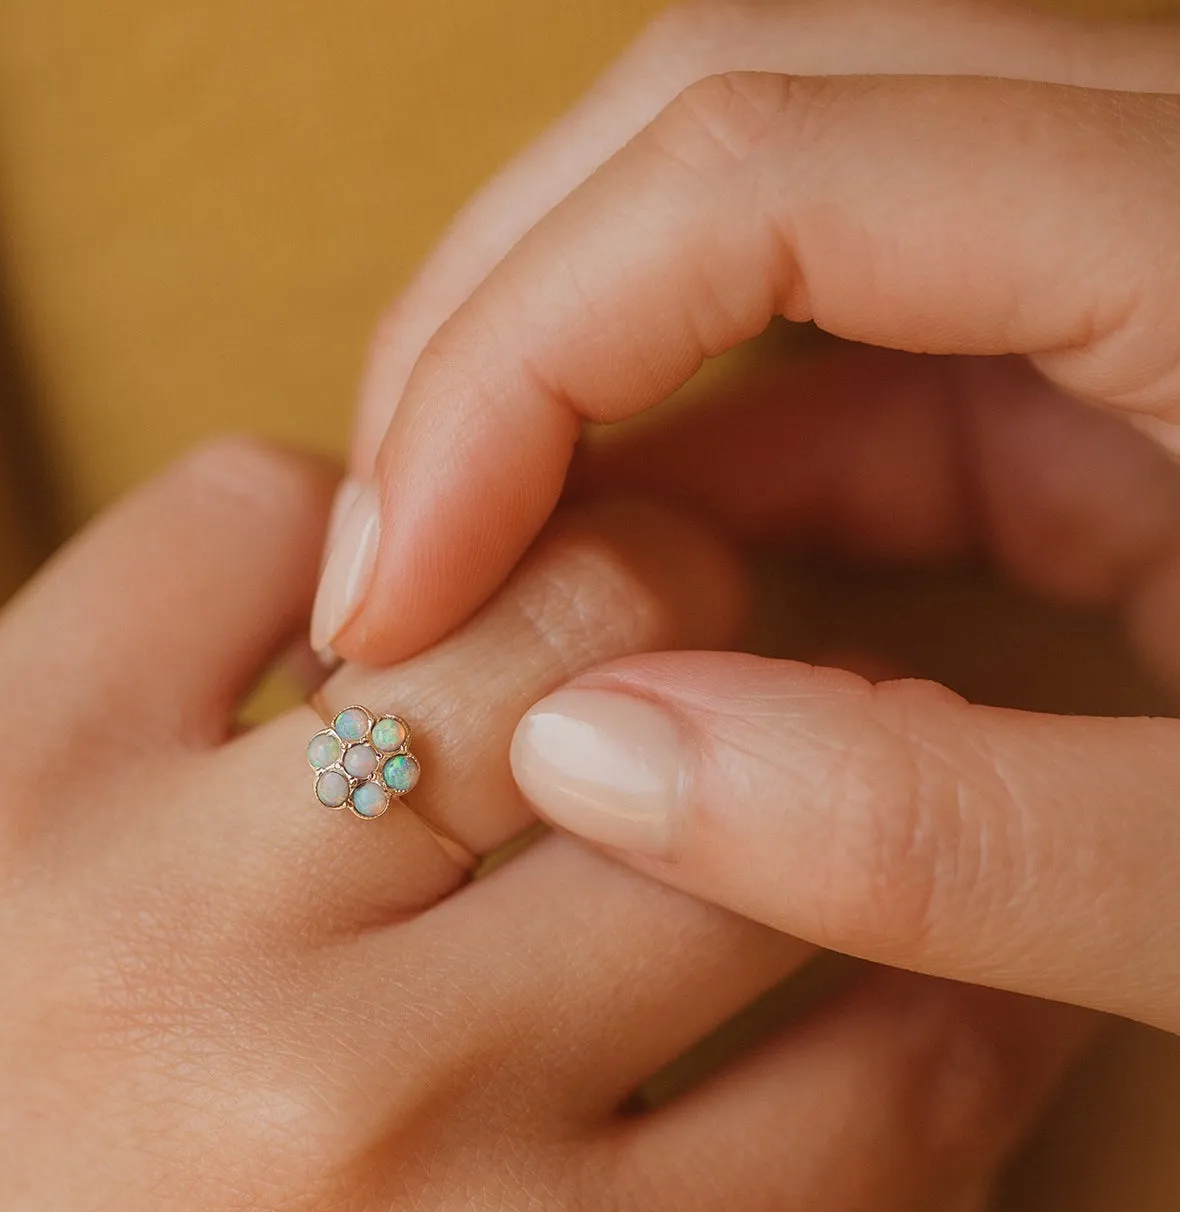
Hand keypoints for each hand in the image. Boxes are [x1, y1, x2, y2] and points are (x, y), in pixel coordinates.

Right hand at [321, 0, 1179, 1038]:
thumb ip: (941, 829)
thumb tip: (584, 760)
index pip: (767, 162)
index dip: (518, 349)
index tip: (398, 578)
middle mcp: (1174, 185)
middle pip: (737, 104)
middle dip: (508, 316)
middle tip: (390, 550)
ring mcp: (1145, 267)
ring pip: (772, 220)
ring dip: (586, 394)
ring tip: (463, 590)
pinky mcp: (1127, 378)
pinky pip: (855, 365)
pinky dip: (707, 478)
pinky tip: (624, 613)